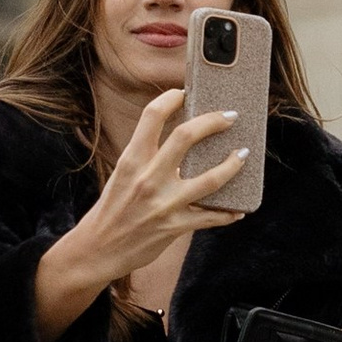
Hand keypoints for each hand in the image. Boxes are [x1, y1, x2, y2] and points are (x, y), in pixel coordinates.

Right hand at [34, 91, 246, 341]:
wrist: (97, 249)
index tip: (185, 92)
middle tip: (230, 116)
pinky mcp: (174, 227)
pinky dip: (228, 213)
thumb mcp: (123, 175)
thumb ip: (147, 158)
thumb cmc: (112, 209)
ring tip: (243, 155)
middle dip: (214, 121)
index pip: (152, 116)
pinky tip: (238, 209)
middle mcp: (148, 178)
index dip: (171, 98)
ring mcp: (163, 203)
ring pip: (211, 179)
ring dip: (233, 165)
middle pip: (186, 136)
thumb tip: (181, 142)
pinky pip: (211, 218)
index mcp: (132, 160)